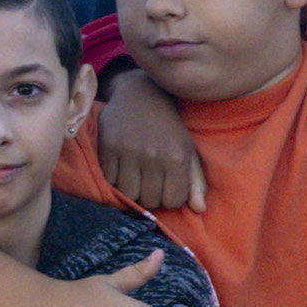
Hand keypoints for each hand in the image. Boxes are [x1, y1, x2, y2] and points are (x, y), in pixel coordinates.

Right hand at [101, 63, 207, 216]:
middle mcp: (153, 155)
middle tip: (150, 182)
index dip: (170, 198)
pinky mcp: (107, 146)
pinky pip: (108, 181)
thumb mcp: (188, 151)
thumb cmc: (169, 129)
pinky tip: (122, 169)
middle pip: (149, 201)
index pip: (172, 201)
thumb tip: (199, 210)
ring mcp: (128, 151)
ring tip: (136, 177)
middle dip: (151, 196)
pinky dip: (114, 181)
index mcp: (177, 157)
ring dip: (131, 191)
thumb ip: (195, 182)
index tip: (167, 186)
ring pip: (127, 194)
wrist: (142, 96)